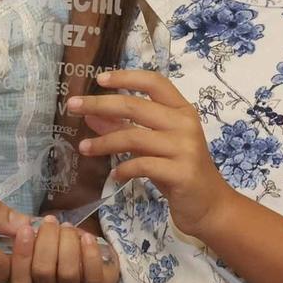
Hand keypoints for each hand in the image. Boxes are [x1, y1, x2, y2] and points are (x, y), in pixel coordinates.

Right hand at [8, 214, 117, 282]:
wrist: (89, 254)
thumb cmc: (56, 243)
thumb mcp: (38, 237)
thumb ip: (27, 234)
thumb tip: (22, 225)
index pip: (19, 282)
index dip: (21, 256)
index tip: (26, 229)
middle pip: (43, 272)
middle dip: (47, 240)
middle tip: (50, 221)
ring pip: (67, 273)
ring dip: (67, 243)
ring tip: (67, 227)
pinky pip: (92, 276)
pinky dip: (89, 253)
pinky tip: (87, 237)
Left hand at [69, 69, 233, 240]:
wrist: (210, 206)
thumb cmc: (179, 170)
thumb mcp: (153, 146)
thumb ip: (125, 128)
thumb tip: (92, 115)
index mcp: (182, 110)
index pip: (154, 82)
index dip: (126, 77)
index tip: (99, 79)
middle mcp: (185, 124)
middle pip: (135, 105)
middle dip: (100, 104)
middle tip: (73, 106)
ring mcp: (185, 148)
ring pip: (134, 137)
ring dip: (104, 142)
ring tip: (84, 148)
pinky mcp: (181, 173)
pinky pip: (142, 165)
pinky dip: (123, 169)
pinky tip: (114, 174)